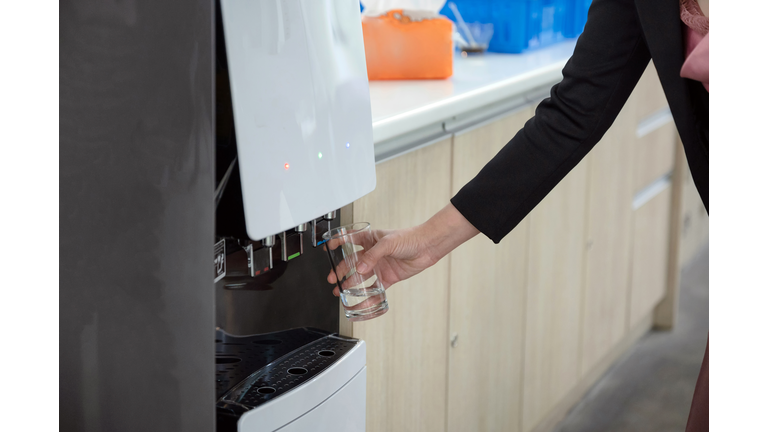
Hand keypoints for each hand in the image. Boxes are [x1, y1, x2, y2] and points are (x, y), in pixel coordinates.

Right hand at [326, 203, 479, 295]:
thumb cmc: (410, 238)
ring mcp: (379, 266)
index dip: (338, 243)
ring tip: (340, 292)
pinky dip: (368, 296)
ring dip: (350, 284)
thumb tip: (360, 268)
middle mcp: (373, 253)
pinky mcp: (388, 278)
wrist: (427, 247)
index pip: (349, 239)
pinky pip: (375, 289)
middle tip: (333, 279)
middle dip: (341, 271)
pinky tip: (361, 302)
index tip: (327, 249)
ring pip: (361, 277)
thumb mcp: (388, 243)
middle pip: (352, 263)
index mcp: (370, 239)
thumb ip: (373, 256)